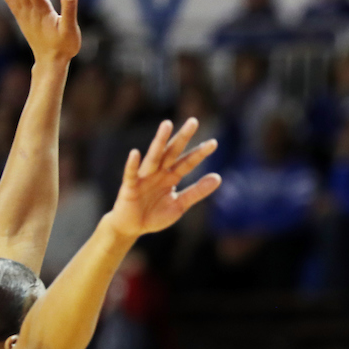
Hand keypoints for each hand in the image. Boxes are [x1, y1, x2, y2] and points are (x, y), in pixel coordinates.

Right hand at [107, 118, 220, 238]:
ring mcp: (143, 178)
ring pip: (153, 157)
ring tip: (167, 124)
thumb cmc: (154, 215)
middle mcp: (158, 173)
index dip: (200, 153)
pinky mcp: (129, 187)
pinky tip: (135, 153)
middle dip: (182, 137)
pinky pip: (130, 174)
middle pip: (172, 152)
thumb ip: (197, 192)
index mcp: (171, 177)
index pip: (187, 162)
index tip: (214, 143)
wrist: (132, 228)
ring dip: (159, 141)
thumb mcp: (180, 205)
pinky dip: (132, 164)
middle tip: (194, 121)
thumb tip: (219, 177)